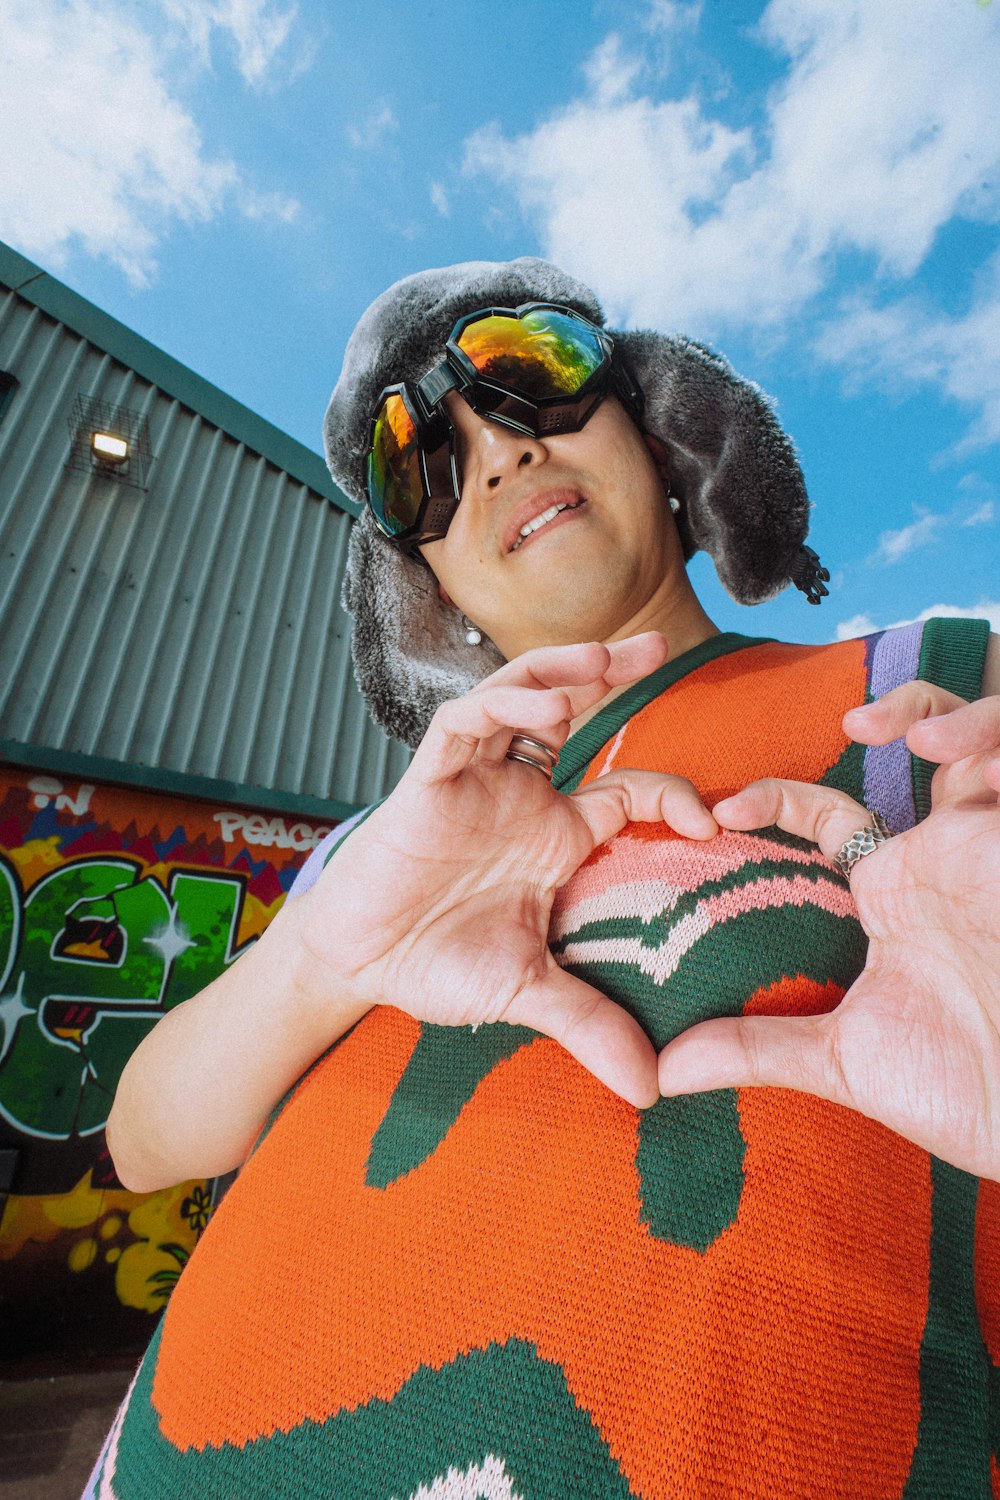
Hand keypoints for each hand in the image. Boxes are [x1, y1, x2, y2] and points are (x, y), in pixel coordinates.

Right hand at [296, 634, 717, 1108]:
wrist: (360, 967)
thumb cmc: (441, 965)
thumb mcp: (531, 993)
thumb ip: (591, 1025)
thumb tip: (653, 1090)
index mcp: (557, 836)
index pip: (628, 791)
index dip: (672, 796)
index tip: (709, 823)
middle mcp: (522, 796)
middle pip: (575, 711)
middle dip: (613, 671)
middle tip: (658, 643)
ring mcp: (475, 781)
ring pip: (520, 698)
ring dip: (559, 672)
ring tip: (602, 662)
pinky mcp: (429, 780)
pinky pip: (464, 724)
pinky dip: (503, 710)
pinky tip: (541, 713)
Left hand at [657, 680, 999, 1177]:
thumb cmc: (957, 1089)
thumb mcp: (844, 1058)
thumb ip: (756, 1046)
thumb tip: (664, 1069)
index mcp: (891, 894)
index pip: (828, 813)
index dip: (778, 798)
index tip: (724, 811)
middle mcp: (942, 859)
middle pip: (928, 745)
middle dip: (903, 710)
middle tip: (856, 724)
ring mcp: (991, 851)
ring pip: (990, 742)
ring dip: (963, 720)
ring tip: (926, 740)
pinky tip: (984, 774)